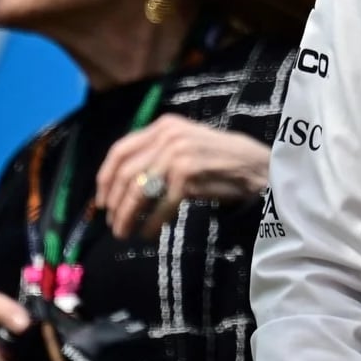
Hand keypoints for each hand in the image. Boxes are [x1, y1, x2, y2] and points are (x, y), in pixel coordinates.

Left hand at [95, 113, 271, 240]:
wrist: (259, 166)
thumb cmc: (222, 160)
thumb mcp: (186, 146)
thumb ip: (156, 155)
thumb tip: (119, 185)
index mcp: (164, 126)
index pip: (120, 150)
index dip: (105, 179)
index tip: (102, 202)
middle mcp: (168, 135)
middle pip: (126, 174)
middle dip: (115, 204)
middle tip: (115, 225)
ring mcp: (178, 154)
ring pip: (139, 191)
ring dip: (128, 217)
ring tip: (126, 233)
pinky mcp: (188, 174)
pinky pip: (160, 205)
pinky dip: (152, 224)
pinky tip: (150, 234)